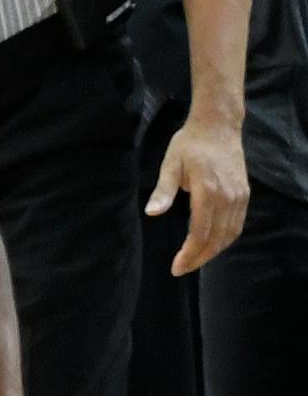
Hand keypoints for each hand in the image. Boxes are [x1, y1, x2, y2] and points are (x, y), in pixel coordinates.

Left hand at [145, 110, 247, 274]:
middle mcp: (228, 196)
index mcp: (207, 191)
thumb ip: (163, 191)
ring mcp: (239, 196)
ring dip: (213, 251)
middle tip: (181, 269)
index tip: (176, 267)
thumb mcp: (170, 165)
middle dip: (199, 257)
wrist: (218, 126)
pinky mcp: (244, 194)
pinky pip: (237, 224)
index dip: (189, 254)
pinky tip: (211, 245)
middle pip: (216, 238)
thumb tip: (152, 213)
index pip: (200, 232)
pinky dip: (225, 239)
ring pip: (229, 234)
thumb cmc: (189, 145)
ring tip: (194, 261)